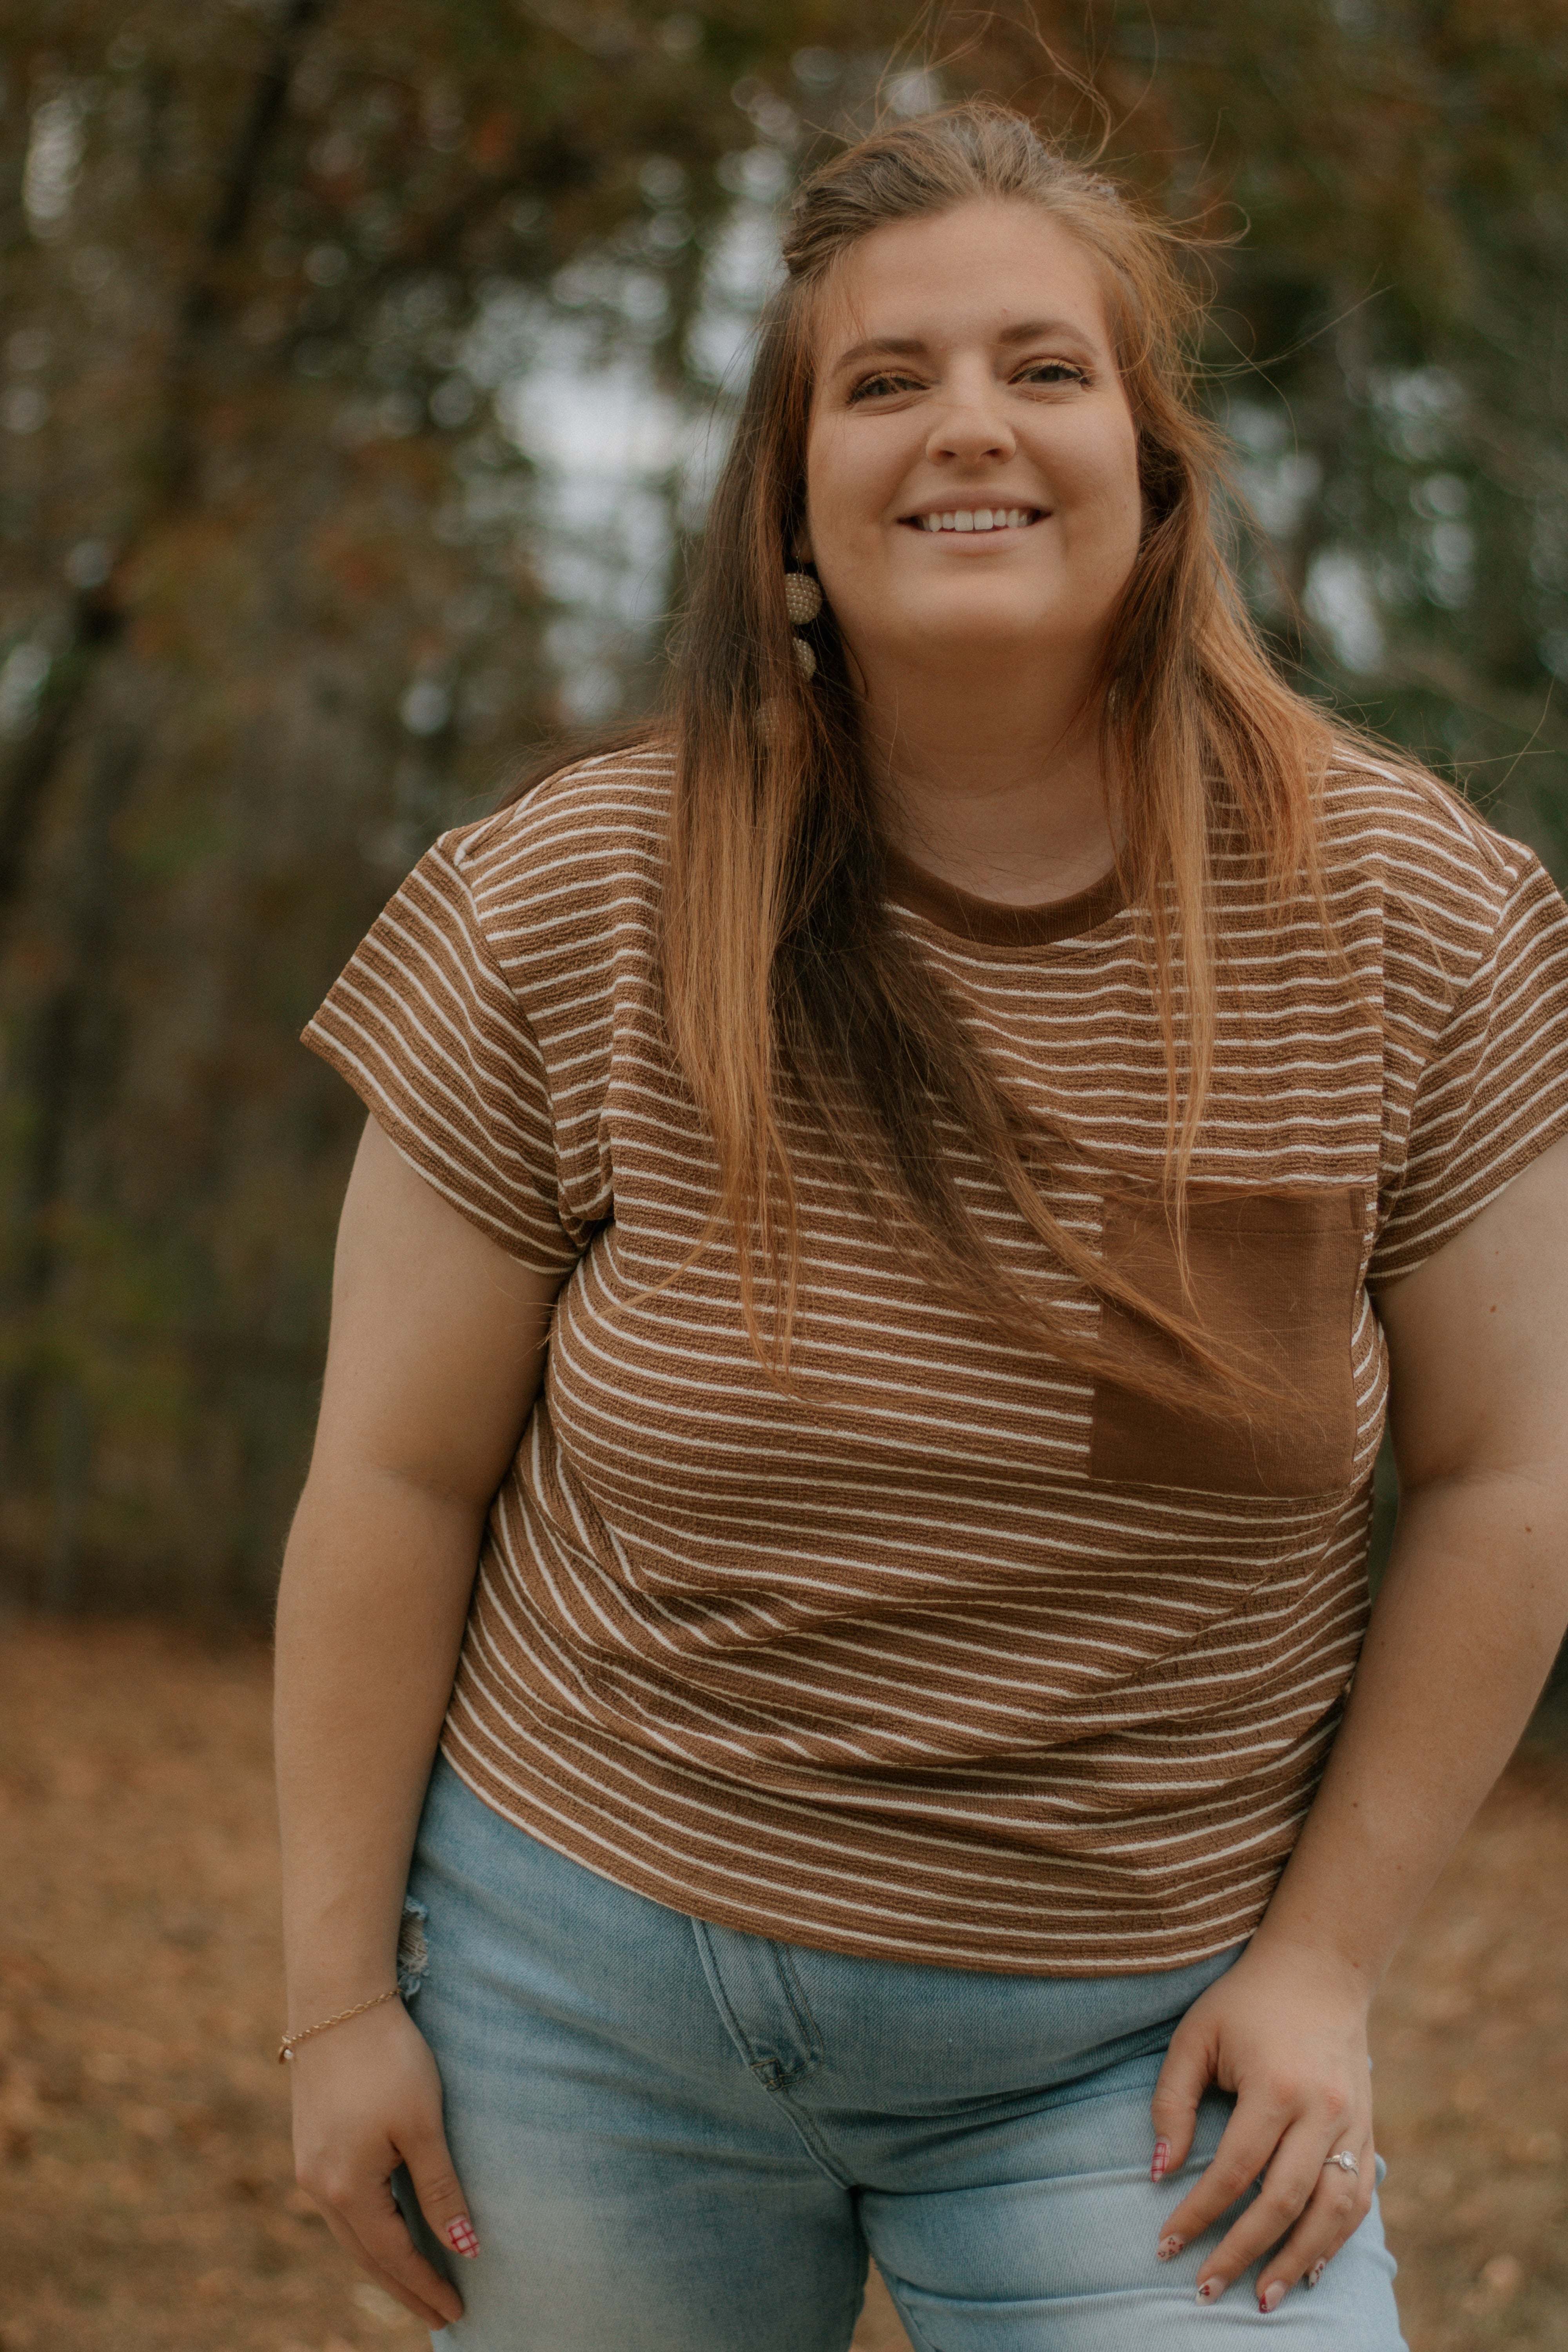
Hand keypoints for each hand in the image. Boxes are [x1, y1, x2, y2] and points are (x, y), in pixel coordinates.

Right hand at [288, 1998, 475, 2327]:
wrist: (338, 2002)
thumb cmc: (388, 2058)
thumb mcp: (423, 2126)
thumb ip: (441, 2190)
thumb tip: (465, 2247)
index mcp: (347, 2188)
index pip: (394, 2256)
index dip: (426, 2286)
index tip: (456, 2313)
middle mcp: (319, 2186)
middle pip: (367, 2254)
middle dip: (404, 2287)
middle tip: (440, 2315)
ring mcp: (309, 2166)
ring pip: (351, 2232)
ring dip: (383, 2261)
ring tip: (416, 2283)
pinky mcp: (310, 2143)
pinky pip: (341, 2205)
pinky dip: (367, 2229)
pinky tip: (385, 2230)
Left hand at [1149, 1939, 1375, 2311]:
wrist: (1319, 1968)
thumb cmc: (1245, 2001)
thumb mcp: (1195, 2037)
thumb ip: (1172, 2102)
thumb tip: (1160, 2171)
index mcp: (1275, 2085)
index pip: (1233, 2170)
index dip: (1198, 2213)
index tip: (1166, 2245)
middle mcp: (1321, 2109)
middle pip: (1283, 2202)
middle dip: (1243, 2252)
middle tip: (1207, 2290)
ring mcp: (1353, 2121)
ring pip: (1331, 2211)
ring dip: (1296, 2260)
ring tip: (1262, 2296)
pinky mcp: (1368, 2127)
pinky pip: (1358, 2197)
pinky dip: (1336, 2237)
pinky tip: (1309, 2265)